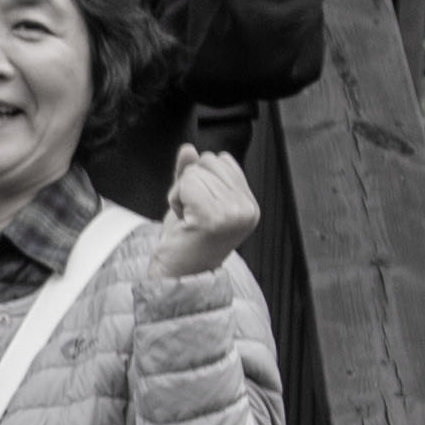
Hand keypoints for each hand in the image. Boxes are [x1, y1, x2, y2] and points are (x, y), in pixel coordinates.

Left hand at [152, 143, 262, 277]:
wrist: (177, 273)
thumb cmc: (185, 241)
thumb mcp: (190, 199)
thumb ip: (191, 172)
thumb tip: (189, 150)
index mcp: (248, 205)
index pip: (223, 160)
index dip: (202, 178)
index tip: (200, 207)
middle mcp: (246, 209)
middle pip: (209, 161)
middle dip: (191, 184)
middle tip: (192, 214)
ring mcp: (233, 213)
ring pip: (196, 171)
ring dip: (181, 194)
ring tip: (188, 219)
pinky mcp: (214, 217)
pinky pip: (187, 183)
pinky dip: (176, 198)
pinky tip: (184, 220)